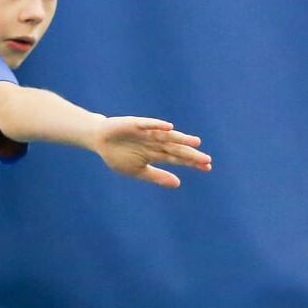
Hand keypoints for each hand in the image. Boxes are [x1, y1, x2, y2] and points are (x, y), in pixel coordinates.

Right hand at [91, 118, 211, 188]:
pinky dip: (158, 125)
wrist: (99, 141)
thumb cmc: (118, 156)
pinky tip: (169, 127)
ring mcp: (146, 132)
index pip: (178, 158)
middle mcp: (155, 142)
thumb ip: (157, 176)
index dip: (192, 162)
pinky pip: (148, 124)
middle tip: (207, 159)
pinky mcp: (135, 124)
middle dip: (190, 154)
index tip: (207, 167)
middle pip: (176, 148)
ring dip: (181, 138)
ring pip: (167, 136)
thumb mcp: (138, 171)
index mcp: (156, 154)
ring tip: (195, 142)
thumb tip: (178, 183)